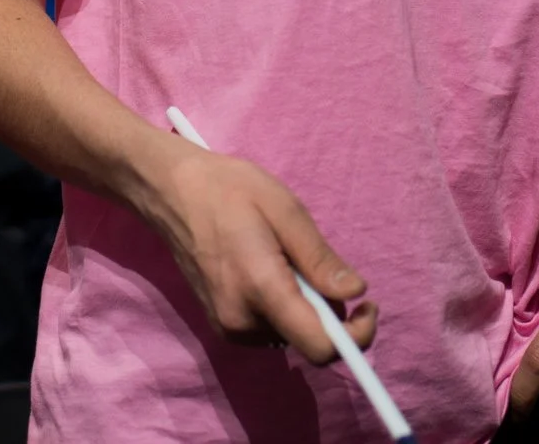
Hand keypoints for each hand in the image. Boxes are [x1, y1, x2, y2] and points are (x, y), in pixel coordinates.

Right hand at [138, 139, 376, 364]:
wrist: (171, 193)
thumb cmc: (230, 190)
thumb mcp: (285, 210)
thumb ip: (319, 258)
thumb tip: (355, 294)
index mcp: (262, 289)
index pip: (319, 347)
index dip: (355, 338)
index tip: (367, 306)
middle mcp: (242, 321)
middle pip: (309, 341)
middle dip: (329, 311)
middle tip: (315, 261)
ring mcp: (227, 327)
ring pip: (291, 334)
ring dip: (305, 307)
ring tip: (285, 256)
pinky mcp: (221, 325)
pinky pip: (271, 327)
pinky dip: (283, 307)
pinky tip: (268, 268)